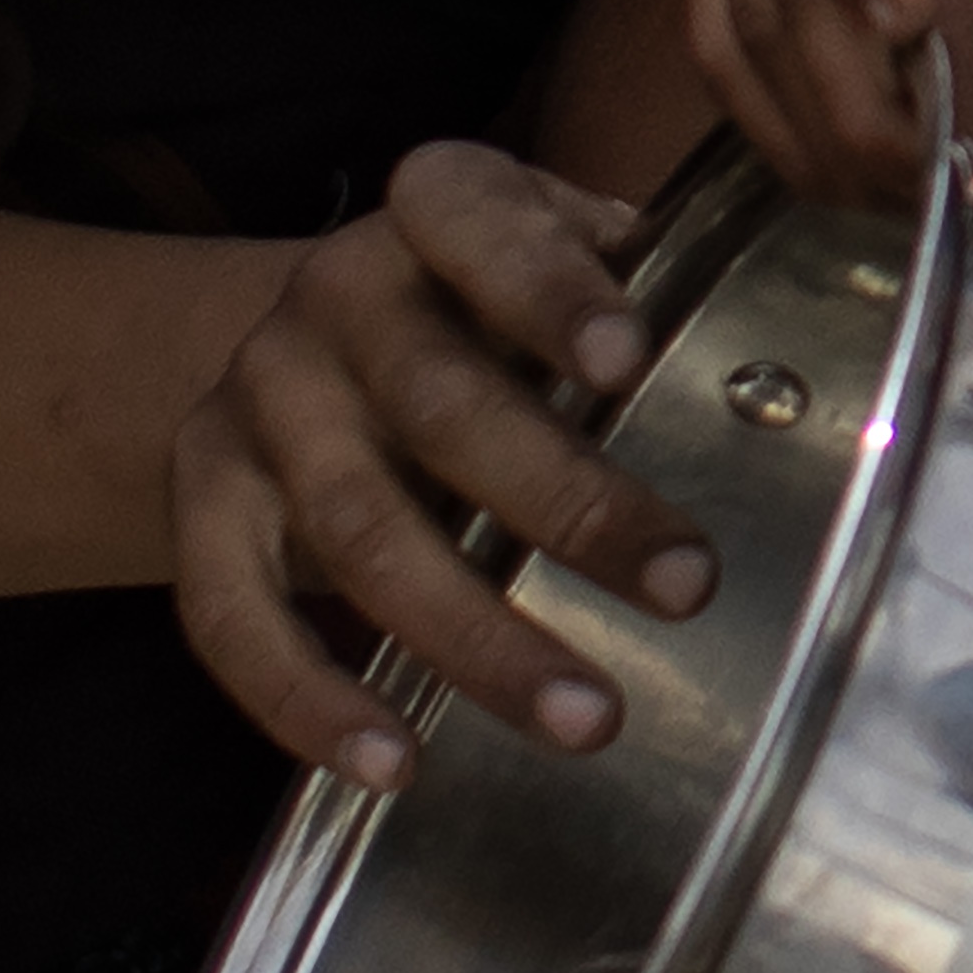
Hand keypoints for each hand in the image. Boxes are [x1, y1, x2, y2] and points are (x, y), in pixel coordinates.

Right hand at [168, 140, 723, 789]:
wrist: (308, 339)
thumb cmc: (487, 306)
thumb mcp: (554, 255)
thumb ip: (638, 288)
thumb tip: (774, 385)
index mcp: (434, 209)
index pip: (482, 224)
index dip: (550, 290)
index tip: (627, 359)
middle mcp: (333, 296)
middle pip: (441, 401)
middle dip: (570, 502)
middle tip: (686, 585)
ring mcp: (256, 401)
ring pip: (359, 529)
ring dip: (476, 638)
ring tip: (587, 718)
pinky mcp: (198, 501)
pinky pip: (230, 615)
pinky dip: (310, 699)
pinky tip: (395, 762)